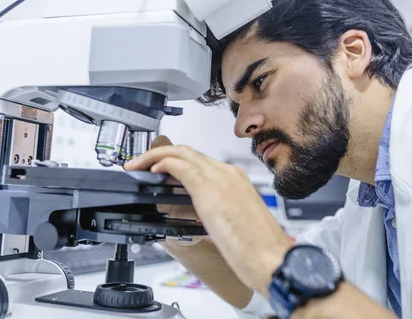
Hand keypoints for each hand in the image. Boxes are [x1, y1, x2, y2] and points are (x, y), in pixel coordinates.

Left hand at [124, 144, 292, 295]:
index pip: (199, 160)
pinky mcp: (209, 188)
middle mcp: (228, 173)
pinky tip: (150, 170)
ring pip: (181, 153)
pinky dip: (161, 162)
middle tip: (141, 164)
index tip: (160, 168)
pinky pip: (179, 165)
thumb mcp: (234, 221)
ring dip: (155, 156)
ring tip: (138, 165)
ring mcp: (220, 177)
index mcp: (236, 179)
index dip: (176, 160)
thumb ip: (217, 210)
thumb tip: (201, 213)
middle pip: (188, 152)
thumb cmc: (259, 249)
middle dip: (161, 154)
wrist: (272, 259)